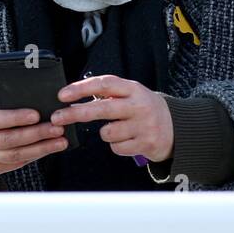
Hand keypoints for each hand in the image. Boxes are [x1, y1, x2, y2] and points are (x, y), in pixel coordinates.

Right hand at [0, 95, 66, 182]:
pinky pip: (16, 163)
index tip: (36, 114)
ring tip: (60, 141)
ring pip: (16, 155)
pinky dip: (34, 156)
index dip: (16, 118)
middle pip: (9, 140)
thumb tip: (34, 98)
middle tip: (56, 128)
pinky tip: (48, 148)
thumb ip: (3, 102)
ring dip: (41, 148)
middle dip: (36, 134)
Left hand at [52, 75, 172, 162]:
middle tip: (56, 118)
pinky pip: (116, 148)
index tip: (62, 95)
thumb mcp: (131, 94)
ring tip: (120, 129)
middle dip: (75, 114)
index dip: (81, 88)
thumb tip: (73, 98)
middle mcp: (138, 105)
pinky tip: (130, 139)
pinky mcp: (146, 143)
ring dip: (106, 133)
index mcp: (133, 89)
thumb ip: (108, 94)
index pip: (104, 84)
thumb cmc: (144, 108)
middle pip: (102, 109)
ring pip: (106, 133)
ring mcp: (143, 125)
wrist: (176, 127)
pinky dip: (118, 146)